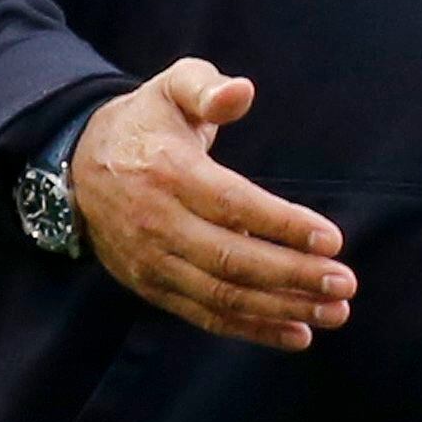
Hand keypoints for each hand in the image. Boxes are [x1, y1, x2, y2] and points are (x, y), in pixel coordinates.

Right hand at [72, 60, 356, 351]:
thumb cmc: (145, 124)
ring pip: (222, 295)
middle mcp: (158, 223)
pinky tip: (297, 334)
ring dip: (282, 309)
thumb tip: (242, 92)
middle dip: (293, 275)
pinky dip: (253, 330)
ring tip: (334, 313)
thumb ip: (206, 86)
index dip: (283, 225)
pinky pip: (206, 316)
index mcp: (169, 172)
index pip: (232, 205)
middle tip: (344, 283)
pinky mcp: (153, 287)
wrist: (77, 166)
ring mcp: (153, 262)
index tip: (332, 239)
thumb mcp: (171, 87)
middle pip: (231, 259)